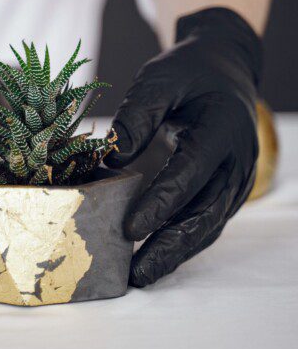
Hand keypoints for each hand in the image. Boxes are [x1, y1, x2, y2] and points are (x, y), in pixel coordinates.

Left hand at [104, 7, 262, 286]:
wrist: (224, 72)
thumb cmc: (187, 74)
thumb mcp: (159, 81)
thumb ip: (136, 116)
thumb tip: (111, 159)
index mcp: (222, 129)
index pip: (191, 173)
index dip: (161, 203)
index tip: (130, 229)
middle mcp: (236, 161)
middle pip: (205, 213)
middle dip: (170, 246)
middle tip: (137, 274)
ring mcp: (235, 180)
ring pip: (207, 226)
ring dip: (175, 253)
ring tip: (140, 276)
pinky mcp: (226, 191)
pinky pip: (206, 222)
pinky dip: (182, 243)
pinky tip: (154, 259)